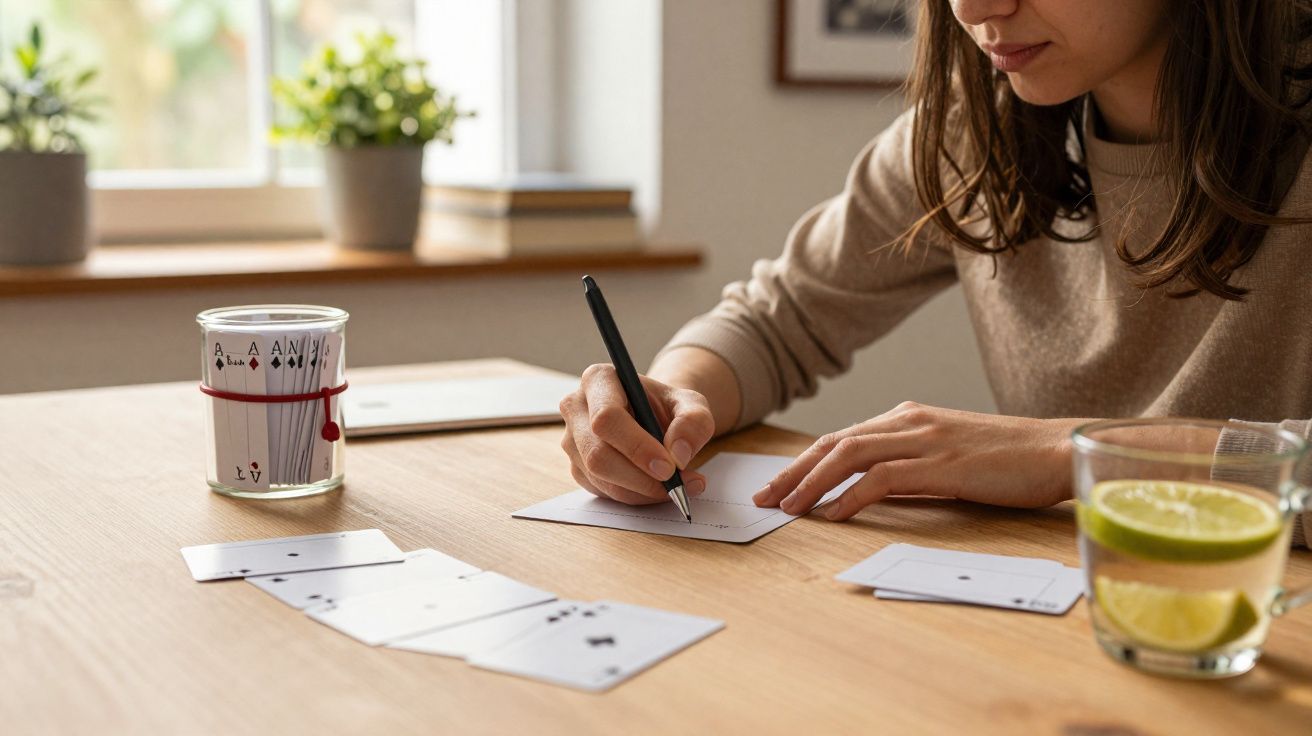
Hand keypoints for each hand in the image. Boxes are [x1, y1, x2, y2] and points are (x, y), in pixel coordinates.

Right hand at [559, 364, 715, 504]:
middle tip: (676, 484)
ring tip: (677, 486)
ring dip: (642, 491)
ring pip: (600, 478)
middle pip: (597, 454)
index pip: (607, 417)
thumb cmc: (668, 406)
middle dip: (640, 477)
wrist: (655, 417)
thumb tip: (678, 454)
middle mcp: (576, 408)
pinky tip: (657, 487)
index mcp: (598, 380)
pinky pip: (603, 491)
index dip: (637, 446)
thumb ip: (693, 421)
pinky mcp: (577, 467)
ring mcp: (572, 440)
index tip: (669, 466)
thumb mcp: (692, 404)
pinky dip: (635, 496)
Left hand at [753, 402, 1085, 520]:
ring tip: (787, 508)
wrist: (1058, 449)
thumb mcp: (948, 459)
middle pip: (833, 443)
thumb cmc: (1008, 461)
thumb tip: (870, 491)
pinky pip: (883, 478)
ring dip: (812, 483)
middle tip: (763, 498)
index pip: (841, 439)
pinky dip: (851, 496)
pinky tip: (832, 515)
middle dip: (793, 471)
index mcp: (908, 418)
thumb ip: (909, 469)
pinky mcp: (942, 464)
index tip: (777, 486)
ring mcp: (925, 440)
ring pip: (849, 456)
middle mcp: (909, 422)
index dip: (804, 462)